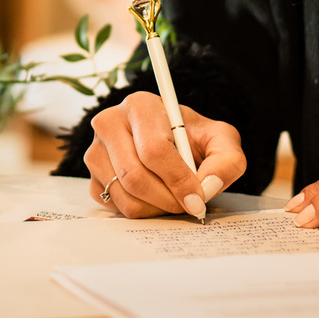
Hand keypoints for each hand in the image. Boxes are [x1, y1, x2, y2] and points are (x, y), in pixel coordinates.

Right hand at [83, 91, 246, 218]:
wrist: (172, 142)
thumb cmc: (193, 138)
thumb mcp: (220, 139)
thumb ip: (227, 160)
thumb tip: (208, 186)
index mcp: (140, 105)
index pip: (154, 150)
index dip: (178, 180)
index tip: (198, 199)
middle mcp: (109, 123)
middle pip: (135, 176)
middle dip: (168, 199)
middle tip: (189, 206)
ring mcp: (94, 151)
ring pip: (124, 196)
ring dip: (156, 208)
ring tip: (174, 198)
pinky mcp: (91, 177)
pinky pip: (115, 207)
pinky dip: (141, 211)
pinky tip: (155, 197)